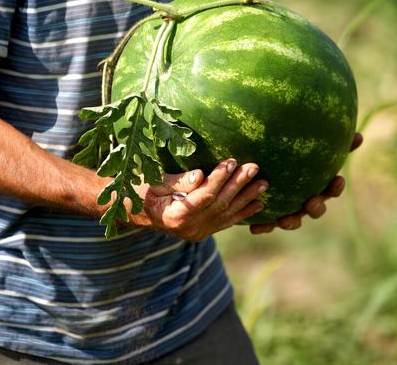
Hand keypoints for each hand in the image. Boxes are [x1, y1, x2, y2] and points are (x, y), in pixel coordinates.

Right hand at [130, 159, 267, 241]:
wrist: (132, 212)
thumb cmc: (138, 191)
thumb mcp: (152, 182)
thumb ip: (176, 180)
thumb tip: (199, 176)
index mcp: (175, 216)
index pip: (204, 196)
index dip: (219, 178)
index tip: (232, 161)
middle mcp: (189, 229)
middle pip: (219, 204)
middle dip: (238, 185)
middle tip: (254, 167)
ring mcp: (197, 233)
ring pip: (227, 214)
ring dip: (247, 198)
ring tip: (263, 184)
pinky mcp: (202, 233)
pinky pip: (225, 222)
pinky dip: (242, 213)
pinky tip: (257, 204)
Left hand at [250, 132, 363, 234]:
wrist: (264, 173)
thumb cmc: (294, 157)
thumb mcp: (309, 146)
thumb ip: (332, 142)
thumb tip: (360, 135)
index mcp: (319, 186)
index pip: (332, 189)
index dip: (336, 187)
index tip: (338, 180)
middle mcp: (306, 201)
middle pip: (316, 209)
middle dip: (316, 207)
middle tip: (311, 202)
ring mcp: (290, 211)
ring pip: (294, 221)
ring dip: (291, 222)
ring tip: (283, 220)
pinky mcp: (271, 217)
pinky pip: (268, 224)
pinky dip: (263, 227)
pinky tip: (254, 227)